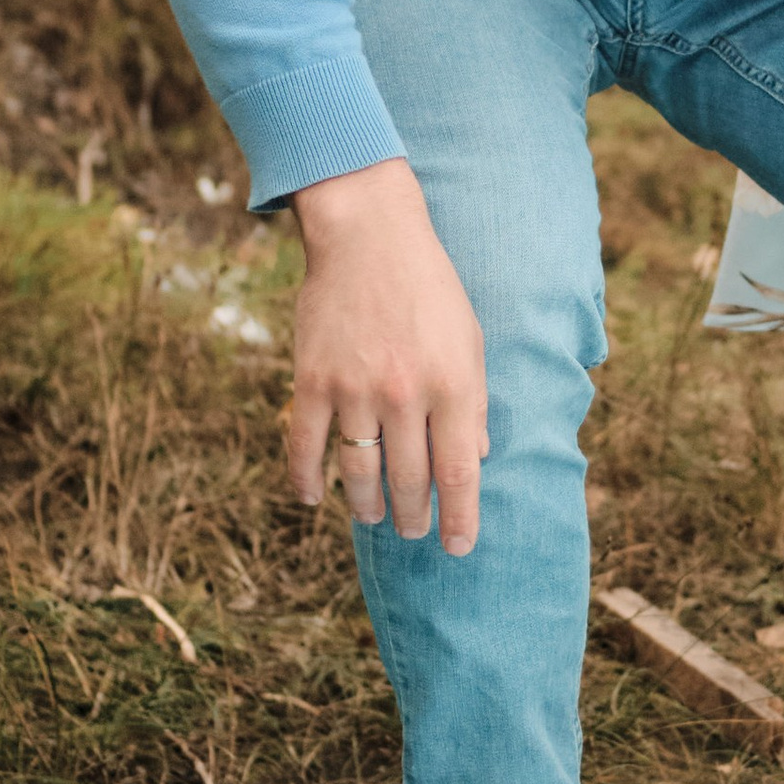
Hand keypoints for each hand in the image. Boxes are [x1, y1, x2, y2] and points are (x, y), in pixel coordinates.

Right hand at [287, 160, 486, 551]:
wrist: (368, 235)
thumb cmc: (428, 288)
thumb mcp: (469, 341)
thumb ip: (474, 402)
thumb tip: (477, 458)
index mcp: (453, 385)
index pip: (460, 473)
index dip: (461, 519)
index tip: (458, 548)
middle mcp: (405, 394)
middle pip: (410, 481)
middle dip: (413, 517)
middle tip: (412, 531)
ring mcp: (355, 389)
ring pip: (359, 472)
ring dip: (367, 505)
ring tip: (374, 518)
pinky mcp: (312, 379)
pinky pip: (306, 445)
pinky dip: (307, 479)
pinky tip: (314, 498)